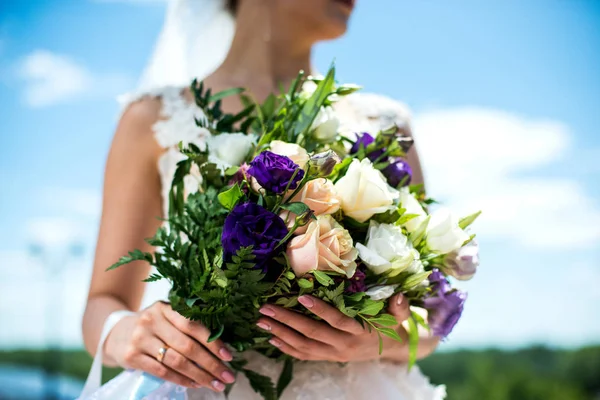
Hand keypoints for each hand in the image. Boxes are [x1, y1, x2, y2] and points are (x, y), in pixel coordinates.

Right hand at [104, 302, 234, 391]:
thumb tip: (220, 347)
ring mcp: (140, 339)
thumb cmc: (153, 326)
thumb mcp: (167, 317)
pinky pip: (162, 372)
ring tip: (214, 384)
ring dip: (199, 376)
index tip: (229, 356)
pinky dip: (181, 380)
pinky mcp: (133, 357)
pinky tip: (195, 384)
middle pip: (187, 346)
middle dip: (211, 364)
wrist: (117, 333)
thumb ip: (188, 325)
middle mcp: (152, 321)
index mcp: (165, 308)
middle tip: (227, 376)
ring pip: (176, 361)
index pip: (193, 325)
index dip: (213, 341)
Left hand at [256, 293, 410, 362]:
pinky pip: (303, 355)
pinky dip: (286, 348)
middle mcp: (343, 345)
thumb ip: (399, 307)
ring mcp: (333, 353)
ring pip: (303, 346)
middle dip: (287, 321)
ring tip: (261, 322)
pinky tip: (271, 338)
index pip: (337, 321)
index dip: (320, 311)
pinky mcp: (327, 358)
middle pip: (312, 333)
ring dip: (281, 333)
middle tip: (266, 309)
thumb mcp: (398, 317)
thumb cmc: (390, 326)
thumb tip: (400, 295)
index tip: (301, 297)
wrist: (389, 351)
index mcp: (359, 333)